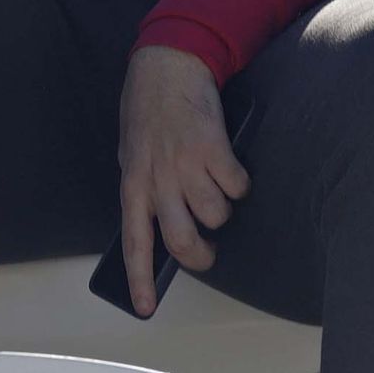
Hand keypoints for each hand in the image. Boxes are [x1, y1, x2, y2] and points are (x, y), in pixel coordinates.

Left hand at [117, 46, 249, 317]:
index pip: (133, 240)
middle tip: (208, 249)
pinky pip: (238, 186)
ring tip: (214, 185)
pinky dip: (240, 181)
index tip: (144, 308)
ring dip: (222, 207)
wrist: (168, 64)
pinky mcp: (214, 149)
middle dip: (201, 255)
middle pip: (182, 241)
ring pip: (216, 215)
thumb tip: (158, 225)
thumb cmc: (150, 110)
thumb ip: (145, 186)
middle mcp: (158, 178)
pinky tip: (228, 163)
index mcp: (134, 181)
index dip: (140, 278)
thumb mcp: (134, 151)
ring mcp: (186, 165)